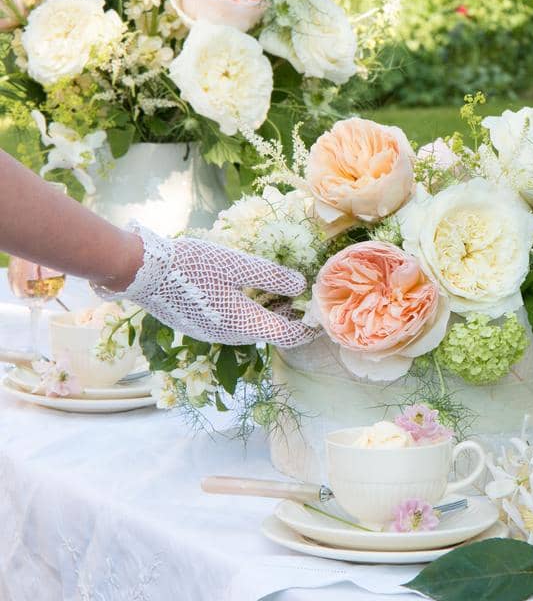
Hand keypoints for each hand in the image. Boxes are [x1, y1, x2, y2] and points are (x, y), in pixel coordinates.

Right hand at [100, 226, 316, 347]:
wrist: (142, 272)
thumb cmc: (192, 265)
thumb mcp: (238, 264)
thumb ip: (272, 276)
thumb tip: (301, 286)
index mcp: (244, 324)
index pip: (287, 335)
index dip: (308, 327)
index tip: (321, 316)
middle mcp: (229, 336)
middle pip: (269, 333)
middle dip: (290, 318)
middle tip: (304, 299)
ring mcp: (210, 334)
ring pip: (250, 329)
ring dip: (268, 315)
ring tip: (281, 294)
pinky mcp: (197, 326)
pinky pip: (232, 324)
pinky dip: (248, 313)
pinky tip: (248, 294)